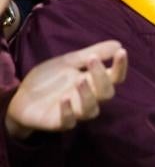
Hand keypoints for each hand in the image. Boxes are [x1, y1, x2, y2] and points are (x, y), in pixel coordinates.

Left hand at [5, 41, 127, 139]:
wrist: (21, 96)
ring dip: (88, 95)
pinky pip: (68, 121)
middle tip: (92, 60)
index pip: (114, 77)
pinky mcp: (59, 123)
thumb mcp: (69, 61)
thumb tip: (118, 44)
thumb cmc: (49, 79)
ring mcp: (74, 111)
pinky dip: (67, 111)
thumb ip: (92, 54)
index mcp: (92, 82)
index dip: (120, 67)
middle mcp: (88, 98)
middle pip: (106, 93)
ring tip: (80, 80)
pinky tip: (64, 98)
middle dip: (102, 77)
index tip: (121, 52)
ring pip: (91, 110)